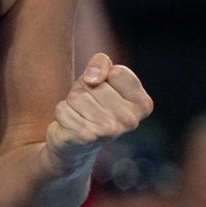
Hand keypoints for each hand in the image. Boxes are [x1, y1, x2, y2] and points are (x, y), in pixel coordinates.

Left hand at [45, 52, 153, 169]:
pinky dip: (61, 113)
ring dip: (71, 102)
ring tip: (79, 115)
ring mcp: (109, 130)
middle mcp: (130, 120)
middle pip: (94, 84)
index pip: (117, 72)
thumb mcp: (102, 76)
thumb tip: (92, 79)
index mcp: (143, 105)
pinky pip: (63, 108)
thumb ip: (102, 62)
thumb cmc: (92, 104)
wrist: (75, 144)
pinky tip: (70, 125)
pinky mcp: (86, 136)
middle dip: (83, 89)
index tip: (103, 92)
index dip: (103, 76)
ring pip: (77, 96)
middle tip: (88, 107)